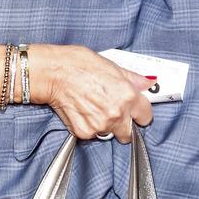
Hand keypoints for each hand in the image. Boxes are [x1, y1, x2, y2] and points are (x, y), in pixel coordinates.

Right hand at [29, 44, 152, 142]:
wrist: (51, 72)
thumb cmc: (77, 63)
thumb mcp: (110, 65)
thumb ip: (131, 78)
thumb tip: (147, 82)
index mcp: (127, 96)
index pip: (146, 116)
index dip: (140, 113)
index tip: (135, 112)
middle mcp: (117, 114)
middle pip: (129, 133)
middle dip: (123, 124)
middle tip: (110, 111)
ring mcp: (100, 125)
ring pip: (109, 134)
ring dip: (104, 126)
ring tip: (92, 108)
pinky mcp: (84, 132)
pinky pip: (92, 134)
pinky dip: (88, 126)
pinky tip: (81, 111)